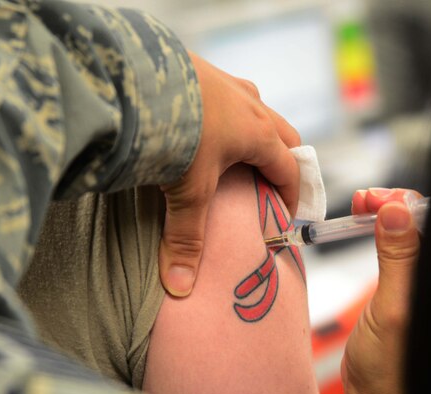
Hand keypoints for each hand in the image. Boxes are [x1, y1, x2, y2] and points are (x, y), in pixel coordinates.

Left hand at [159, 51, 300, 296]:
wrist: (137, 79)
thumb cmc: (175, 135)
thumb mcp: (185, 192)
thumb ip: (186, 239)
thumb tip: (181, 289)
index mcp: (259, 133)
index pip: (290, 168)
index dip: (293, 195)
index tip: (289, 214)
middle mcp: (249, 103)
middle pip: (282, 133)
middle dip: (283, 158)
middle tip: (273, 182)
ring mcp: (223, 81)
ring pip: (252, 108)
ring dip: (252, 130)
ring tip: (236, 152)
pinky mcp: (194, 67)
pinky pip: (221, 93)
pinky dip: (220, 112)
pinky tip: (198, 125)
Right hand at [342, 188, 424, 393]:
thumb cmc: (390, 375)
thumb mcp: (391, 312)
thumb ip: (398, 258)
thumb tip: (397, 210)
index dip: (407, 204)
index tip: (376, 201)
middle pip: (428, 223)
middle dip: (395, 205)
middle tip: (363, 202)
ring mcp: (430, 285)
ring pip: (414, 233)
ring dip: (387, 216)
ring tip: (361, 208)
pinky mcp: (413, 290)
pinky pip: (404, 248)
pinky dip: (385, 232)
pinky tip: (369, 223)